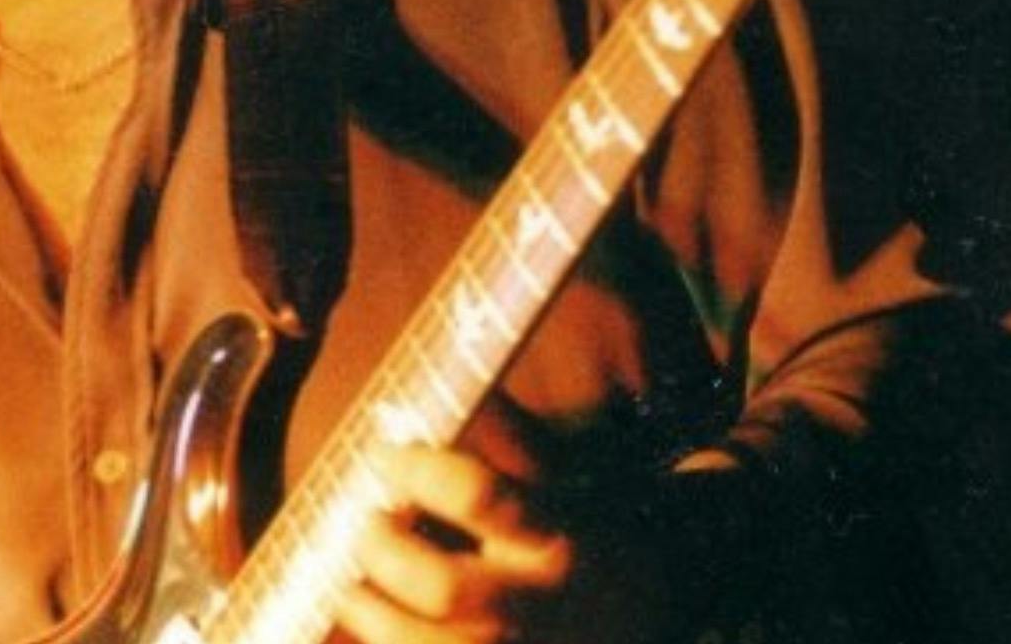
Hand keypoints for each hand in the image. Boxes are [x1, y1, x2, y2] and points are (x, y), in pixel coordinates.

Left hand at [335, 442, 672, 643]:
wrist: (655, 606)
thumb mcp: (562, 476)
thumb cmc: (592, 531)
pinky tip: (381, 624)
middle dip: (385, 551)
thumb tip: (431, 391)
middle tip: (369, 525)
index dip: (416, 470)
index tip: (386, 454)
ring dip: (373, 614)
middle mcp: (539, 604)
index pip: (476, 495)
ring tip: (355, 588)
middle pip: (442, 587)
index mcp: (553, 535)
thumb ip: (502, 435)